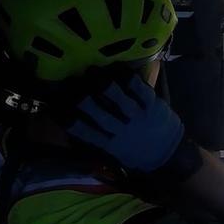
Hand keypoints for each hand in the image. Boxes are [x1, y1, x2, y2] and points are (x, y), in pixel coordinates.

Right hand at [65, 72, 197, 176]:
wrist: (169, 155)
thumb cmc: (136, 152)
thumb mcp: (114, 153)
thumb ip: (96, 138)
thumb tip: (73, 124)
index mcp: (109, 144)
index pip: (84, 132)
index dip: (68, 119)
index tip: (54, 105)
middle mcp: (122, 130)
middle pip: (99, 114)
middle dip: (84, 98)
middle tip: (70, 82)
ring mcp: (139, 117)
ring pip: (119, 100)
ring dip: (105, 85)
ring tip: (92, 71)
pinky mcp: (153, 105)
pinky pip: (140, 89)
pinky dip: (129, 78)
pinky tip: (118, 67)